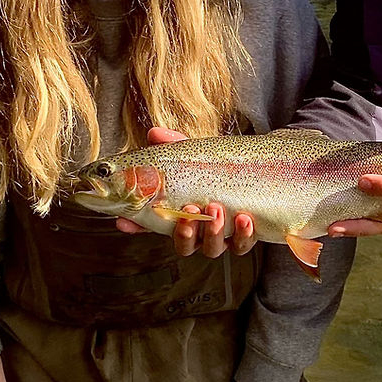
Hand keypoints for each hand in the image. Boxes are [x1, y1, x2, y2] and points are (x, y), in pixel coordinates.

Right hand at [116, 126, 256, 255]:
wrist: (257, 171)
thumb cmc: (217, 167)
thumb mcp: (195, 155)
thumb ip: (175, 146)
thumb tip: (154, 133)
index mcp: (179, 215)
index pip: (151, 225)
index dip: (135, 227)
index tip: (124, 223)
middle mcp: (198, 232)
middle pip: (184, 245)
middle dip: (184, 231)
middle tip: (190, 209)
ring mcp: (221, 237)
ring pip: (211, 248)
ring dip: (212, 231)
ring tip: (215, 208)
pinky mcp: (245, 238)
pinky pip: (242, 244)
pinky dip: (243, 234)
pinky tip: (243, 218)